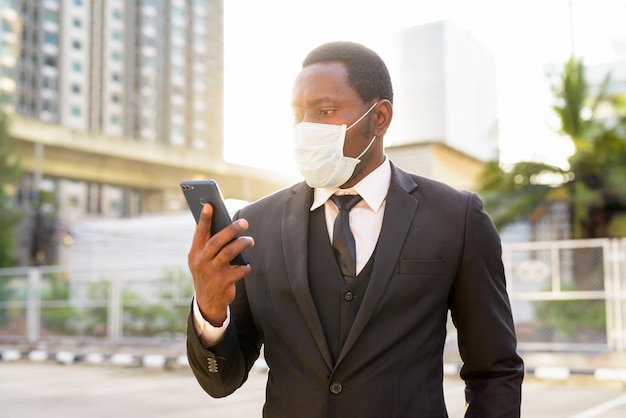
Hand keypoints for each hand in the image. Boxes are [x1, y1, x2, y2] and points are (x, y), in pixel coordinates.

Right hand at [188, 203, 253, 326]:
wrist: (207, 301)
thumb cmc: (207, 272)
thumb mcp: (199, 259)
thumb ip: (203, 243)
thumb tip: (201, 222)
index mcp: (195, 253)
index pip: (200, 232)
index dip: (204, 218)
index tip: (210, 205)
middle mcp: (202, 261)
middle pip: (217, 241)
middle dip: (231, 230)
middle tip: (244, 223)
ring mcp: (212, 272)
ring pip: (229, 252)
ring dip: (242, 244)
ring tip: (250, 240)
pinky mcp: (223, 282)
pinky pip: (239, 270)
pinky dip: (246, 266)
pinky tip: (247, 266)